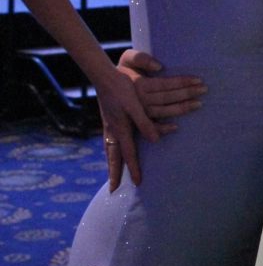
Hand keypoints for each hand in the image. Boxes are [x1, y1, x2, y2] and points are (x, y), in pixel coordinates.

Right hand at [93, 67, 161, 188]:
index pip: (127, 154)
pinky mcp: (111, 119)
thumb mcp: (134, 106)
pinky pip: (111, 139)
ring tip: (113, 173)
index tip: (136, 183)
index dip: (132, 168)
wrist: (105, 76)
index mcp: (119, 129)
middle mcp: (113, 130)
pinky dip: (113, 148)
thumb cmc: (121, 89)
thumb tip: (154, 141)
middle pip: (113, 156)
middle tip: (114, 188)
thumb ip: (144, 123)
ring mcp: (110, 125)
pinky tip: (116, 148)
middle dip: (114, 172)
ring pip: (111, 149)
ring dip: (113, 162)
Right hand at [117, 49, 205, 121]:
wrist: (105, 82)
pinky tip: (176, 127)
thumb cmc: (121, 69)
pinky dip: (162, 128)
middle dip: (187, 94)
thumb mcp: (128, 58)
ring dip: (181, 108)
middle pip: (167, 98)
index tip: (198, 79)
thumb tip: (159, 66)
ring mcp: (137, 111)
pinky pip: (150, 125)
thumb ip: (140, 58)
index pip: (165, 83)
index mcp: (139, 84)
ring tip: (199, 103)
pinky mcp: (135, 118)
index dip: (182, 82)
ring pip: (162, 111)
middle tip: (205, 89)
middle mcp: (139, 99)